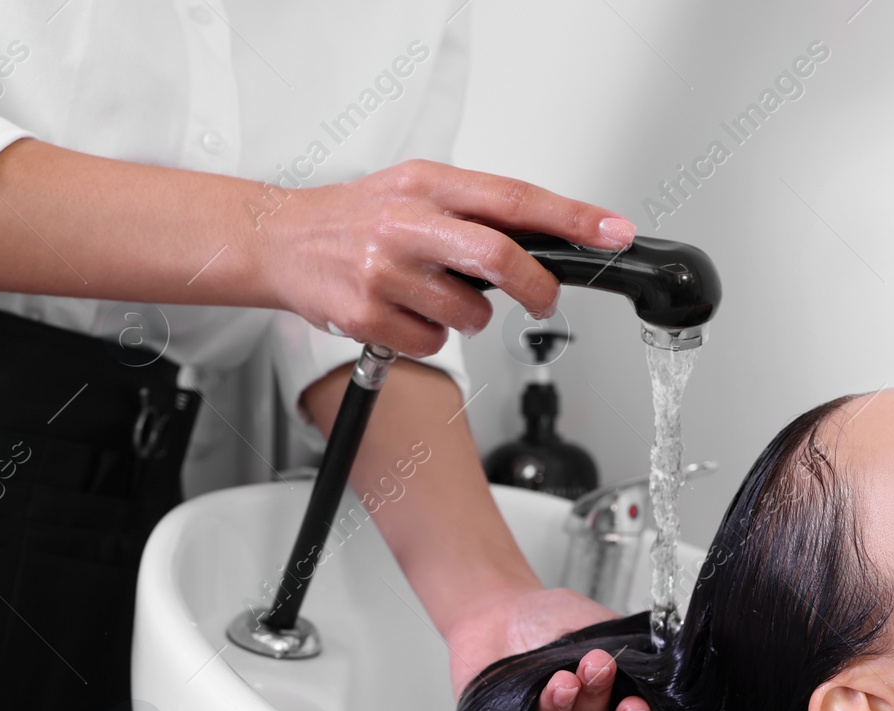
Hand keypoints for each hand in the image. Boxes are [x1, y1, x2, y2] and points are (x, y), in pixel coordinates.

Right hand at [263, 160, 635, 354]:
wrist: (280, 240)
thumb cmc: (356, 218)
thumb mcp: (416, 191)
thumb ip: (476, 210)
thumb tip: (548, 237)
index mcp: (428, 185)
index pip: (515, 198)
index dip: (572, 218)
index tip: (613, 231)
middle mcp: (407, 223)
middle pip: (500, 257)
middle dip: (536, 287)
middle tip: (544, 299)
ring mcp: (384, 270)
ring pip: (469, 313)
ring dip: (467, 317)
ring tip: (434, 296)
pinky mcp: (365, 314)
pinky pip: (432, 342)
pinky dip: (431, 336)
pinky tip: (403, 314)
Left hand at [444, 587, 652, 710]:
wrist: (497, 613)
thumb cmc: (546, 620)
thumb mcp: (593, 624)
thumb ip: (623, 645)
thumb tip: (653, 659)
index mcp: (611, 704)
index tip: (635, 705)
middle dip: (598, 698)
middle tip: (596, 667)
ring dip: (563, 710)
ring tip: (562, 681)